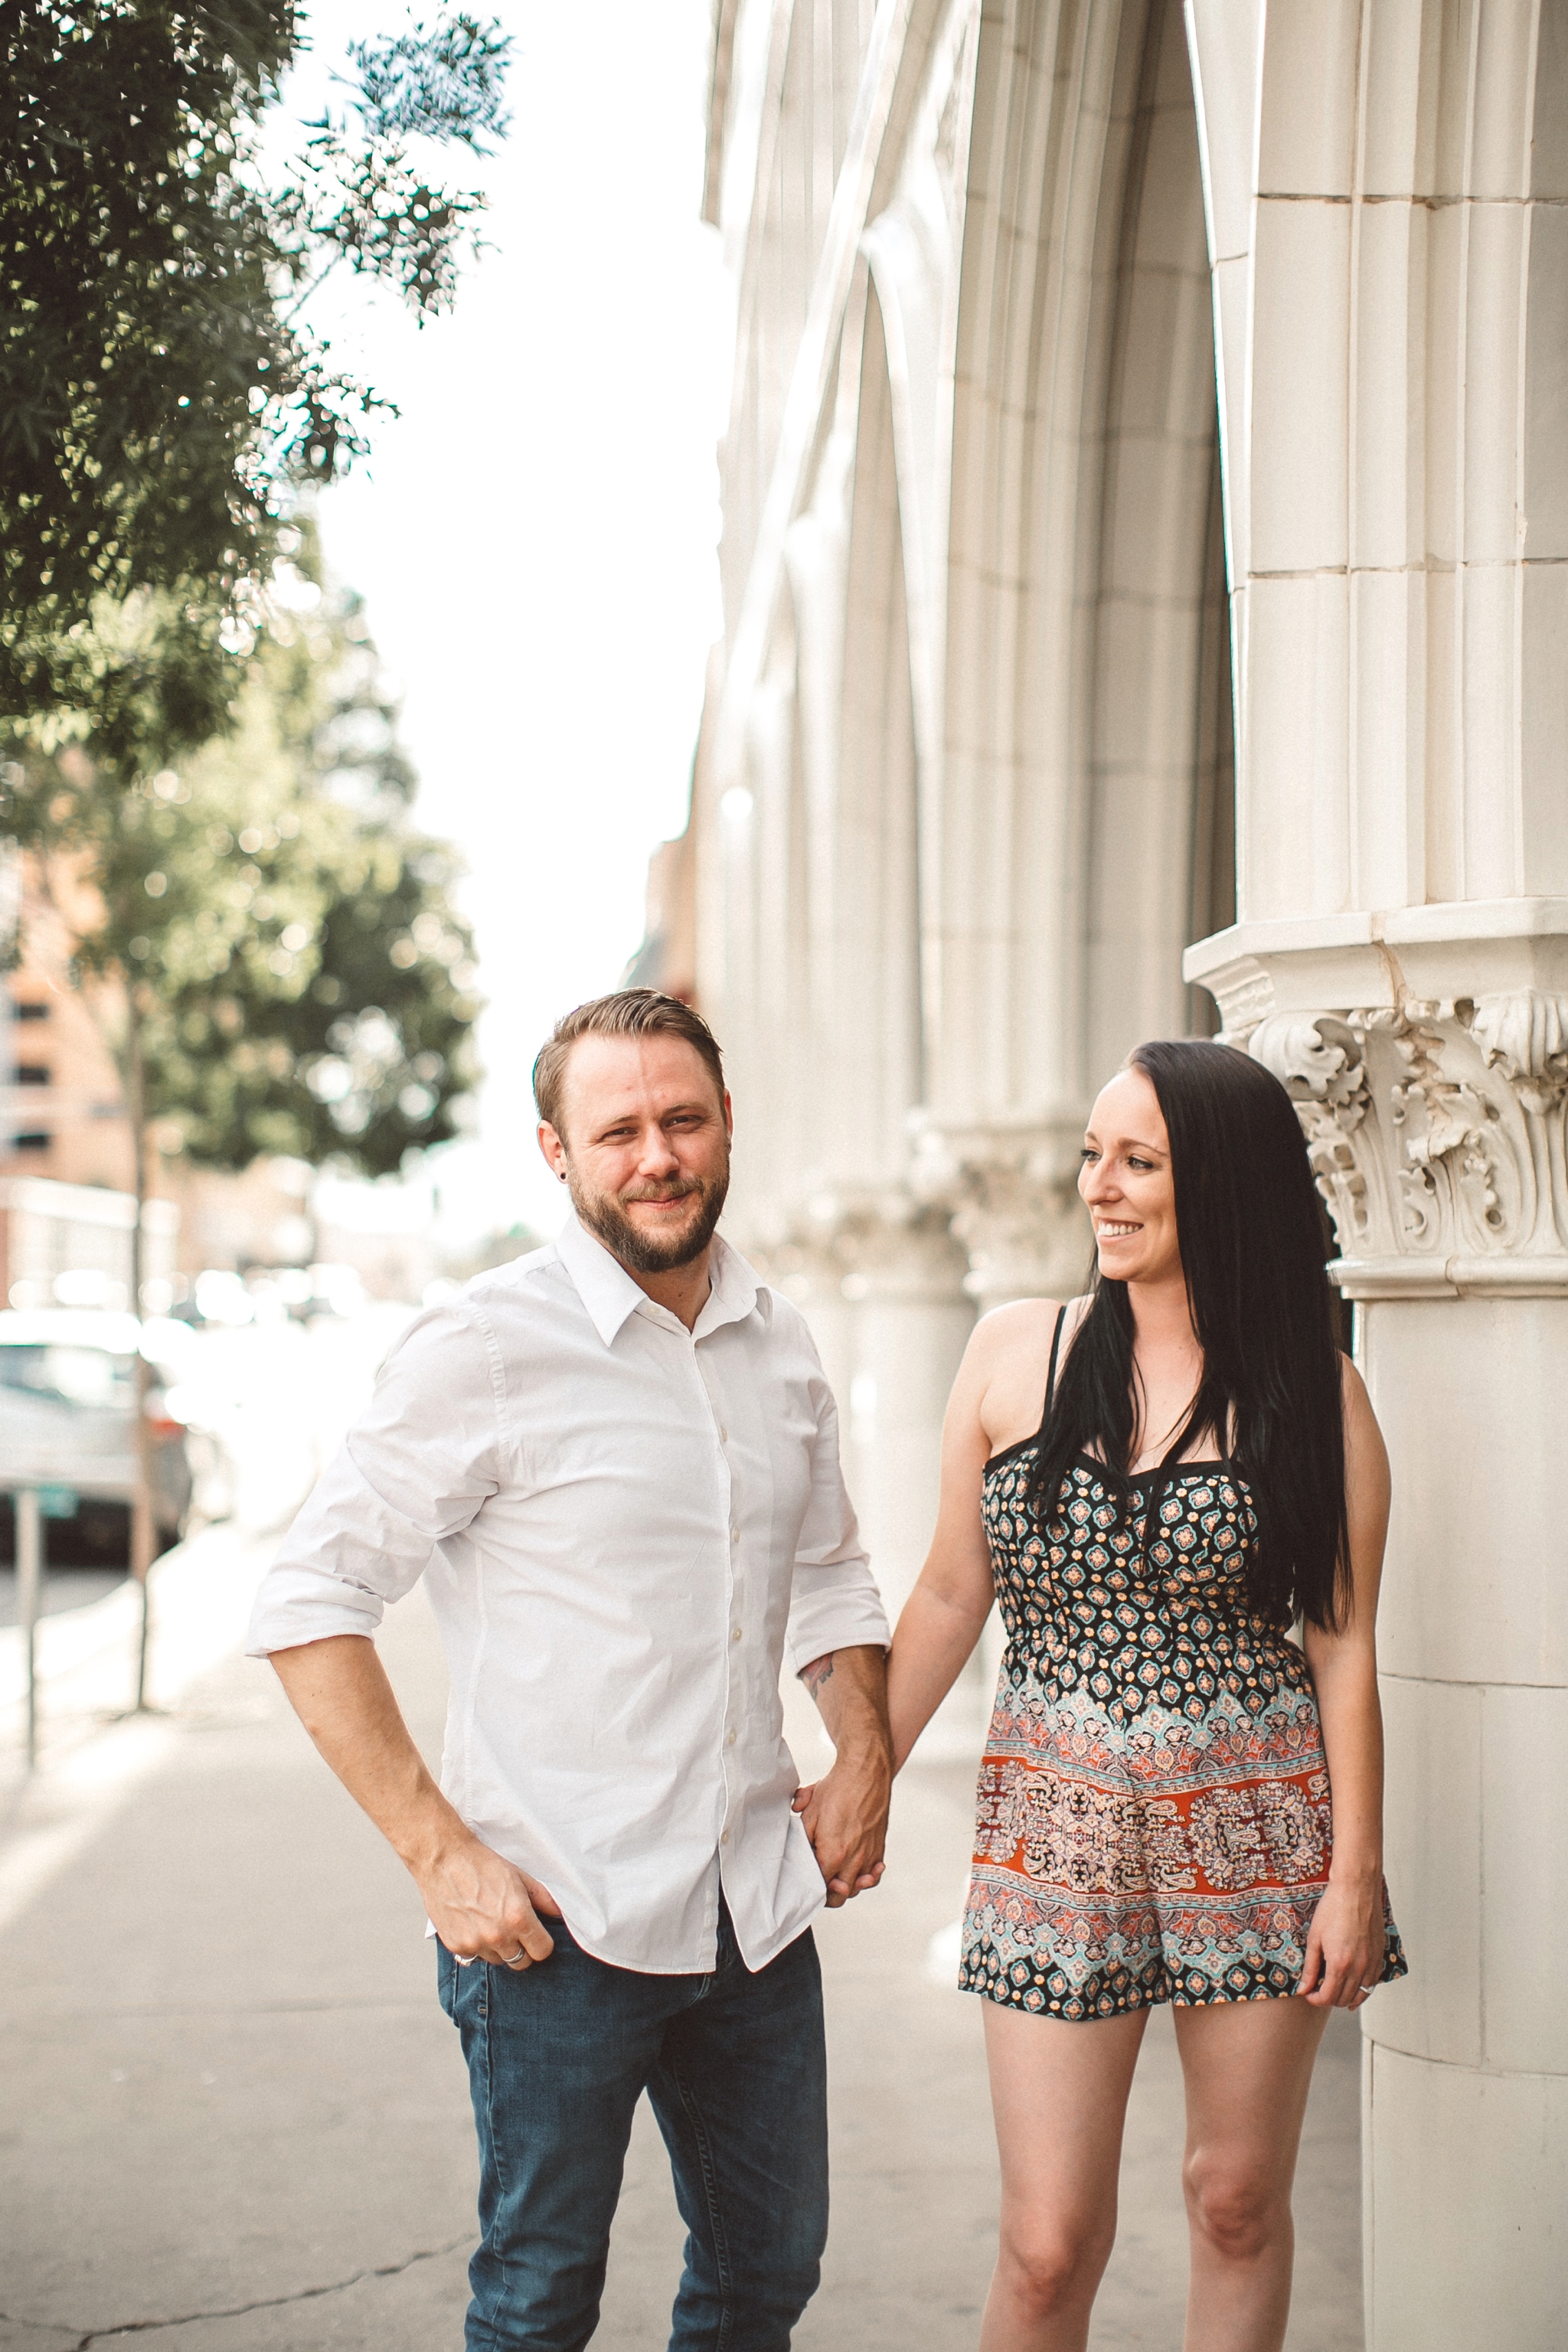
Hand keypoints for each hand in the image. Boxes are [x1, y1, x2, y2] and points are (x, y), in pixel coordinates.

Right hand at [418, 1830, 560, 1969]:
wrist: (444, 1859)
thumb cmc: (482, 1864)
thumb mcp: (519, 1876)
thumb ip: (543, 1899)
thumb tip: (558, 1914)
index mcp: (518, 1918)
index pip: (542, 1951)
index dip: (541, 1942)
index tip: (536, 1935)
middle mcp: (497, 1936)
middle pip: (521, 1962)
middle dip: (522, 1949)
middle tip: (513, 1929)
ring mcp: (475, 1943)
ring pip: (497, 1960)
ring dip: (498, 1948)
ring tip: (490, 1922)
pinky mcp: (455, 1946)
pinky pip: (474, 1957)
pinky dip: (476, 1946)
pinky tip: (473, 1924)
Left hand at [791, 1752, 889, 1907]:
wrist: (865, 1772)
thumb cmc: (838, 1789)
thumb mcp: (809, 1812)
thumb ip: (801, 1836)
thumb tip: (795, 1849)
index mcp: (833, 1854)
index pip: (820, 1887)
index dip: (811, 1886)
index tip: (806, 1881)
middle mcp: (854, 1860)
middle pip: (840, 1896)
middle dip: (828, 1894)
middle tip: (819, 1884)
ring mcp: (869, 1855)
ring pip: (857, 1887)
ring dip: (847, 1887)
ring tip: (837, 1880)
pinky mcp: (879, 1847)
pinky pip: (874, 1874)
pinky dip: (867, 1877)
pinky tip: (861, 1873)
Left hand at [1298, 1877, 1385, 2007]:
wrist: (1356, 1890)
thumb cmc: (1334, 1908)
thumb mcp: (1314, 1938)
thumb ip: (1310, 1968)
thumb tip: (1304, 1988)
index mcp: (1340, 1963)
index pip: (1328, 1997)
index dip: (1315, 1999)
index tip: (1309, 1993)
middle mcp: (1359, 1967)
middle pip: (1344, 1999)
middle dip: (1328, 1999)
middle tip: (1318, 1990)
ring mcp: (1372, 1963)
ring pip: (1361, 1995)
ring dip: (1346, 1997)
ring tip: (1334, 1991)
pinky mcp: (1379, 1956)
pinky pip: (1373, 1983)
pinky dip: (1363, 1989)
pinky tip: (1354, 1986)